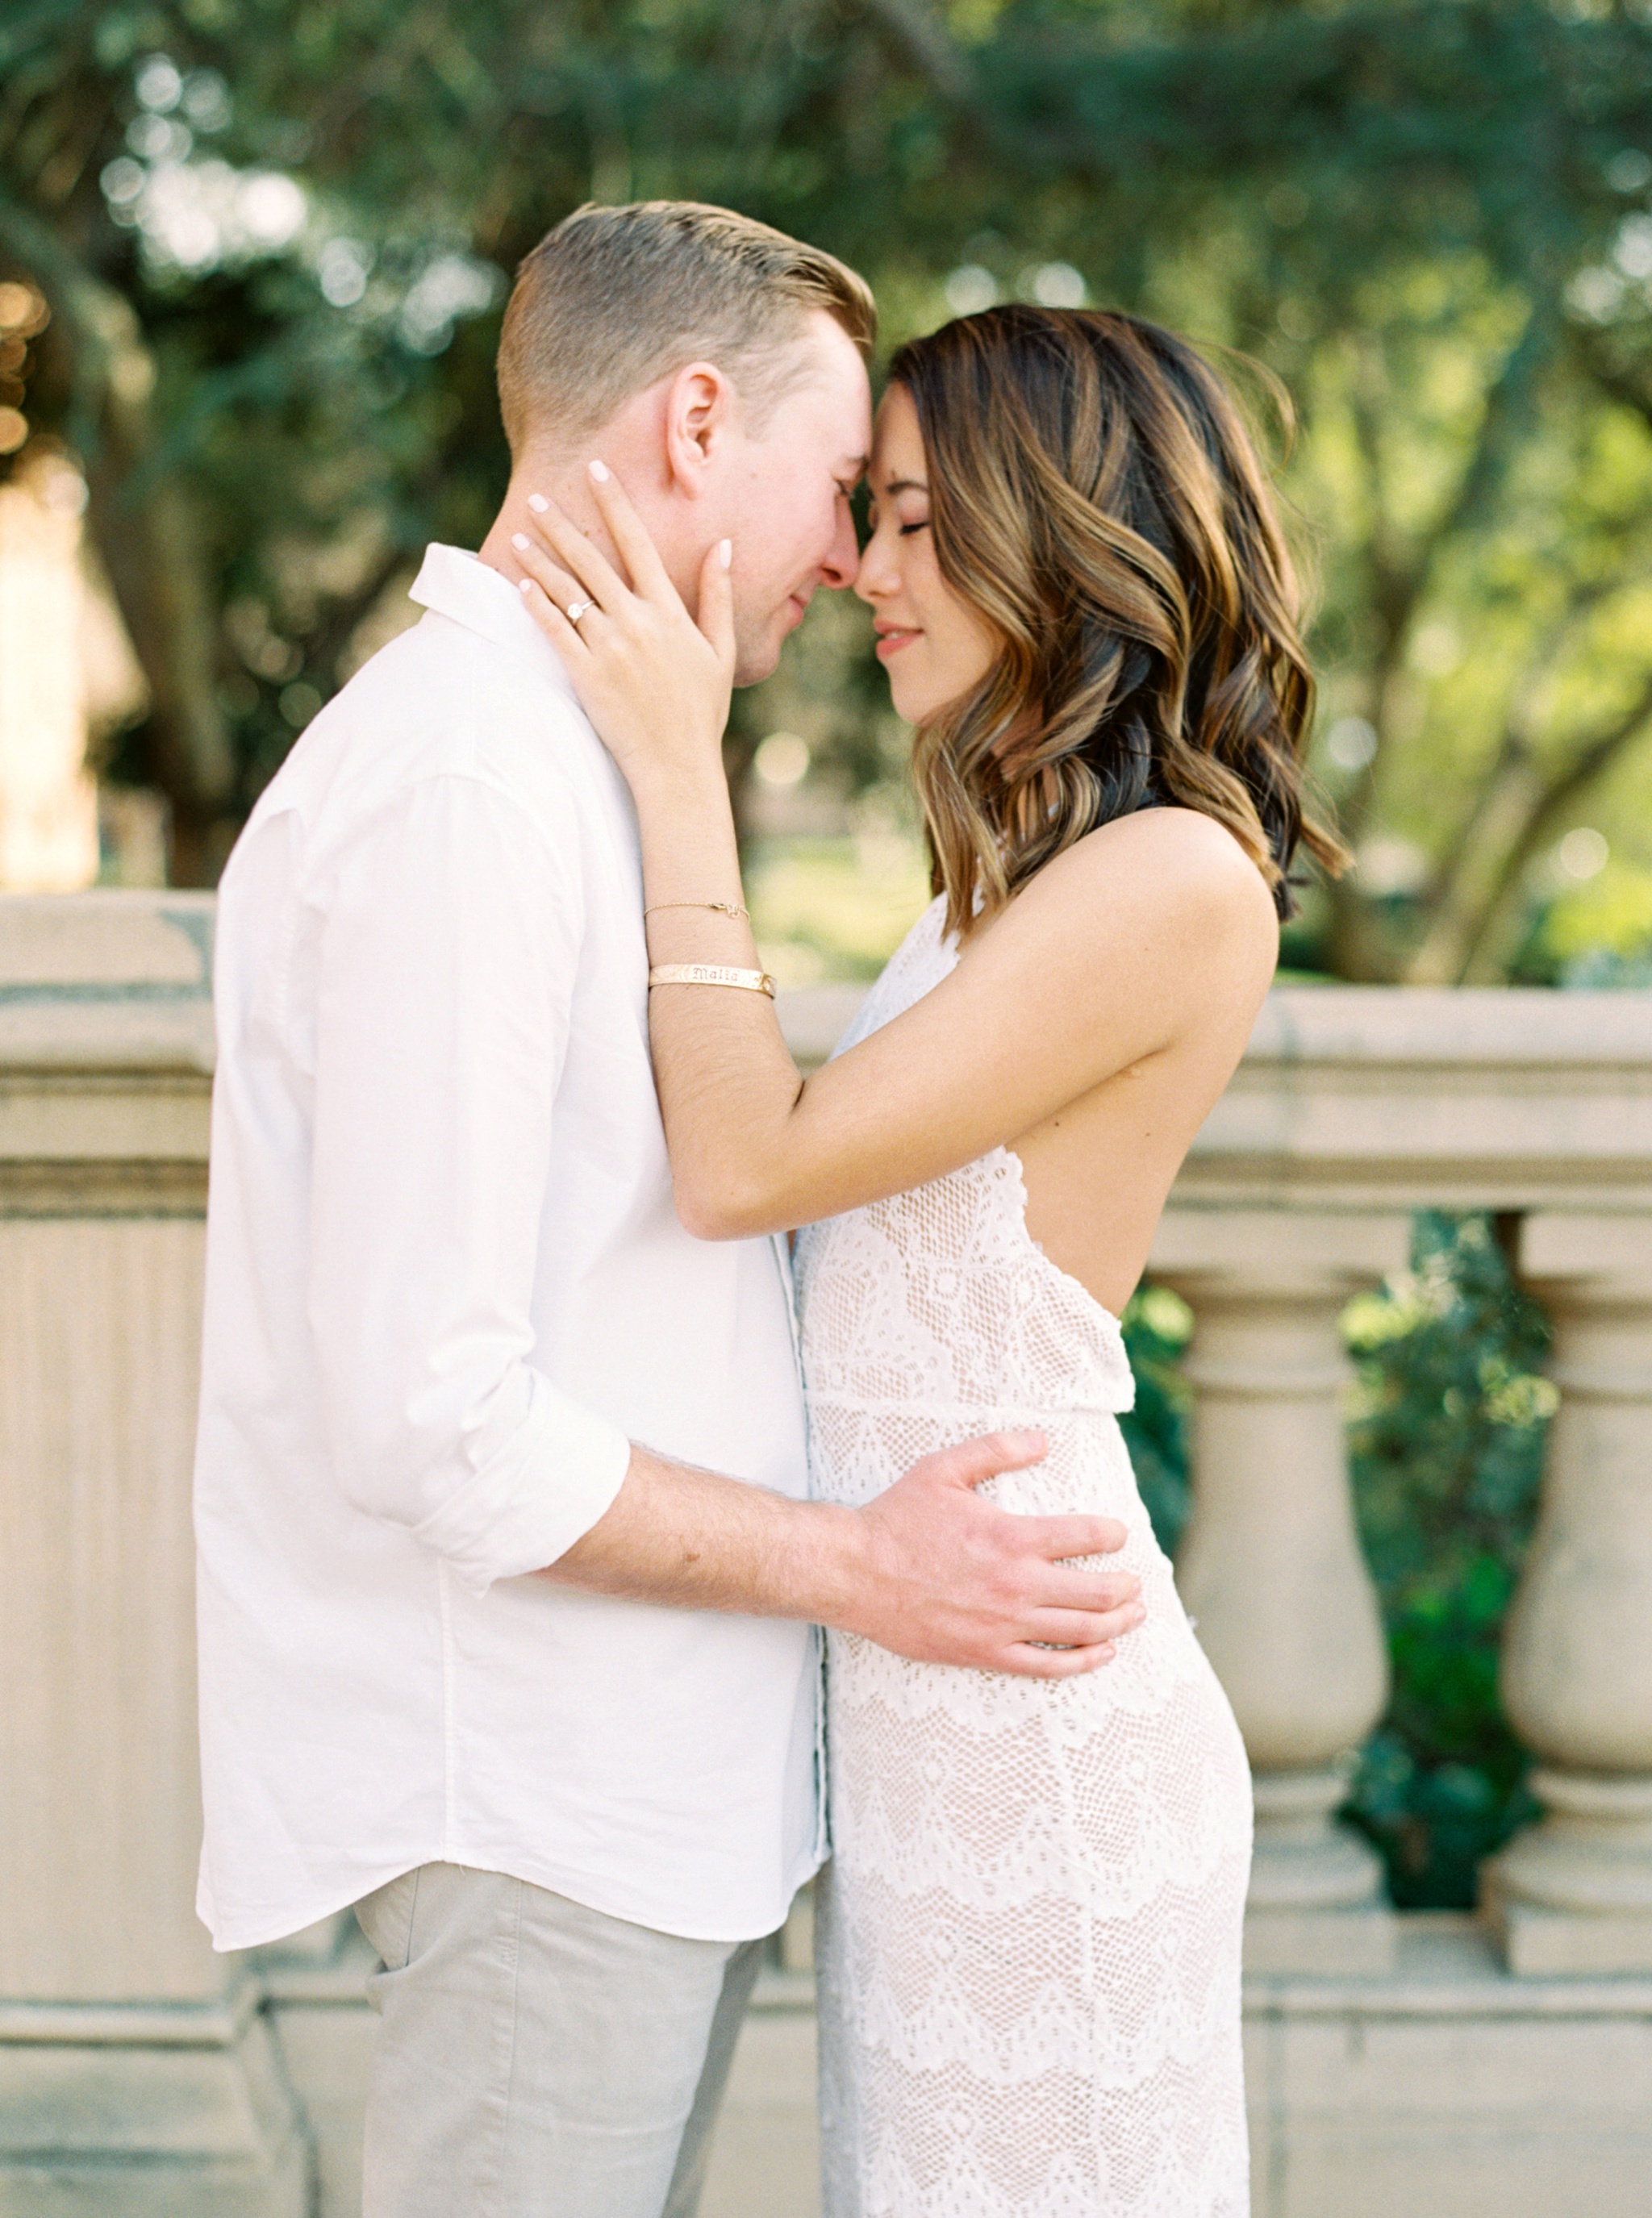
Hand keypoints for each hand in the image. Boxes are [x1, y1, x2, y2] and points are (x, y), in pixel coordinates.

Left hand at [513, 463, 734, 796]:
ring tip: (518, 534)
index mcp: (669, 612)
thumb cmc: (701, 712)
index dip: (614, 503)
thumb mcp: (719, 651)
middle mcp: (637, 622)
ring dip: (540, 560)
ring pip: (567, 592)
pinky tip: (520, 585)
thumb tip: (723, 547)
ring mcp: (609, 648)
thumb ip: (717, 596)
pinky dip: (537, 606)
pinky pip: (555, 632)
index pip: (638, 542)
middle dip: (562, 525)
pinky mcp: (586, 675)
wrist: (678, 766)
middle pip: (592, 560)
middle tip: (537, 496)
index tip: (596, 470)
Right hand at [843, 1430, 1143, 1677]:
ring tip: (1134, 1614)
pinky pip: (1048, 1667)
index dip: (1112, 1535)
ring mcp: (1004, 1625)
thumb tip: (1043, 1439)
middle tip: (1135, 1582)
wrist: (855, 1573)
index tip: (1119, 1534)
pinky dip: (1083, 1661)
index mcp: (1011, 1537)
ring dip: (1117, 1623)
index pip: (1085, 1537)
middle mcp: (1016, 1585)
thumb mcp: (944, 1468)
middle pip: (1095, 1591)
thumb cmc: (898, 1519)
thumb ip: (996, 1449)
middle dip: (1125, 1586)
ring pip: (1081, 1631)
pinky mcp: (986, 1654)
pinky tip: (1103, 1652)